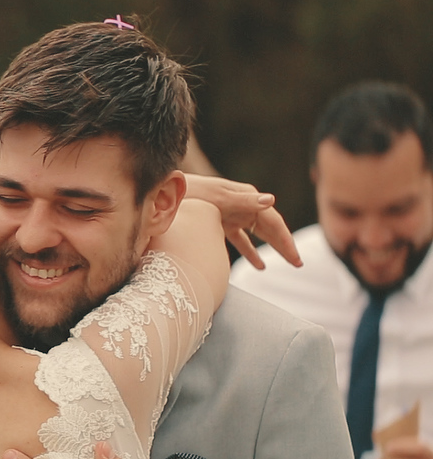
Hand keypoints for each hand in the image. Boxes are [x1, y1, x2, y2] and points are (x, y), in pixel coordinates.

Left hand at [183, 174, 300, 269]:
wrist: (161, 192)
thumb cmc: (188, 192)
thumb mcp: (215, 197)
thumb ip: (243, 201)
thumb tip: (271, 200)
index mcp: (245, 196)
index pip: (272, 221)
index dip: (285, 240)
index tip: (295, 258)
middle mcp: (242, 204)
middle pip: (268, 228)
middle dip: (283, 245)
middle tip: (298, 264)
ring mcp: (230, 213)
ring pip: (256, 234)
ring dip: (270, 248)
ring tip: (286, 263)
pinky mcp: (218, 222)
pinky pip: (239, 239)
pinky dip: (250, 252)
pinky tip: (259, 266)